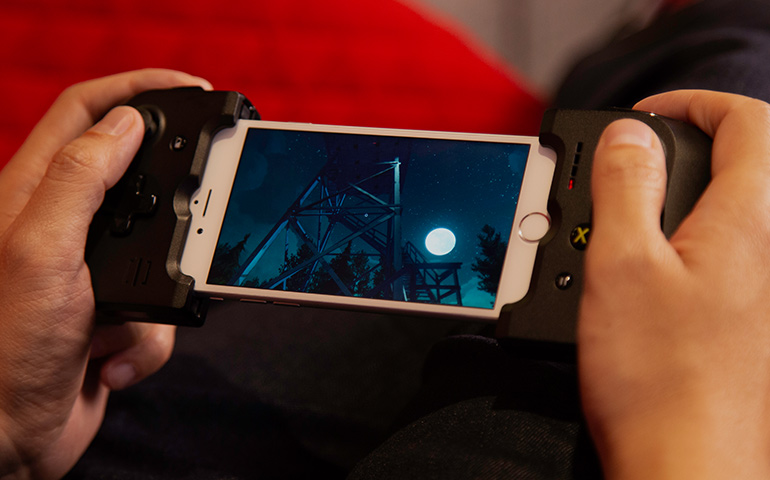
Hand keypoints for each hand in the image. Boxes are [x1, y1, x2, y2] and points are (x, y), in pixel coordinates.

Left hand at [0, 69, 210, 478]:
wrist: (10, 438)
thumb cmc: (7, 347)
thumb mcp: (42, 250)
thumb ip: (82, 179)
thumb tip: (127, 123)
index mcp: (34, 194)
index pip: (86, 112)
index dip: (137, 88)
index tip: (190, 88)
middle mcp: (64, 224)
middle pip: (137, 177)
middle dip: (173, 197)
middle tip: (203, 204)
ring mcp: (92, 270)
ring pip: (163, 251)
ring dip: (162, 290)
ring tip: (123, 322)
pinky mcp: (115, 310)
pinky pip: (162, 307)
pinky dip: (148, 340)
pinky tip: (109, 359)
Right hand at [579, 91, 769, 477]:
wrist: (686, 463)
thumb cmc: (658, 376)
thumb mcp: (621, 264)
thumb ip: (626, 186)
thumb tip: (630, 134)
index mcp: (749, 221)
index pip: (750, 122)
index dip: (696, 101)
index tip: (645, 114)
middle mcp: (767, 249)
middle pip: (745, 161)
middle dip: (684, 144)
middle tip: (627, 162)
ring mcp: (759, 286)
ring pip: (727, 208)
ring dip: (677, 192)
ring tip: (620, 215)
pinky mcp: (742, 317)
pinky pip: (718, 250)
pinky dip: (679, 236)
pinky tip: (637, 268)